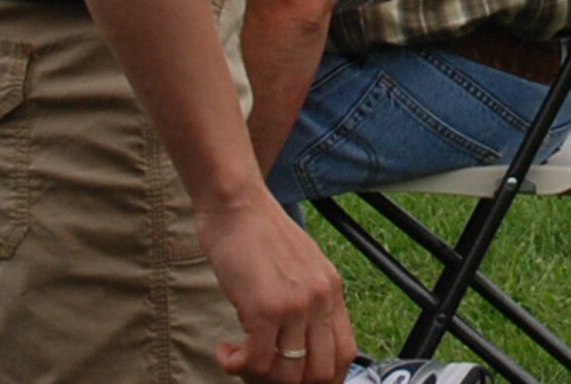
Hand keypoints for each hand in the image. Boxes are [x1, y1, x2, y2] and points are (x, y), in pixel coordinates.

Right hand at [198, 191, 353, 380]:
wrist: (238, 204)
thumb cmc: (261, 234)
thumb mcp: (301, 266)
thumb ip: (309, 301)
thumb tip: (302, 347)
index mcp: (332, 289)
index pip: (346, 355)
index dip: (324, 380)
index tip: (298, 381)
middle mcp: (320, 298)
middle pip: (321, 374)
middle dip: (290, 383)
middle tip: (263, 371)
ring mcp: (294, 304)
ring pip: (287, 376)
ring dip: (258, 376)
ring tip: (241, 358)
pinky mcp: (264, 308)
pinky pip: (255, 363)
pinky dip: (235, 366)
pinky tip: (225, 351)